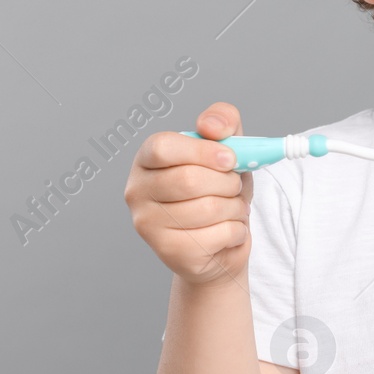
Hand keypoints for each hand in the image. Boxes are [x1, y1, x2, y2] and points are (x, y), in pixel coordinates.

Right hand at [125, 102, 253, 287]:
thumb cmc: (219, 190)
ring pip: (207, 208)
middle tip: (234, 187)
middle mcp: (137, 191)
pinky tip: (229, 231)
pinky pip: (217, 235)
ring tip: (232, 209)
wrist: (220, 242)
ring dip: (235, 207)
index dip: (202, 151)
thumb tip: (213, 126)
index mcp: (147, 159)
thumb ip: (223, 121)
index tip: (230, 158)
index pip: (163, 147)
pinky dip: (236, 231)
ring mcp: (148, 224)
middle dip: (227, 182)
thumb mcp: (228, 148)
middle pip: (189, 180)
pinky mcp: (168, 251)